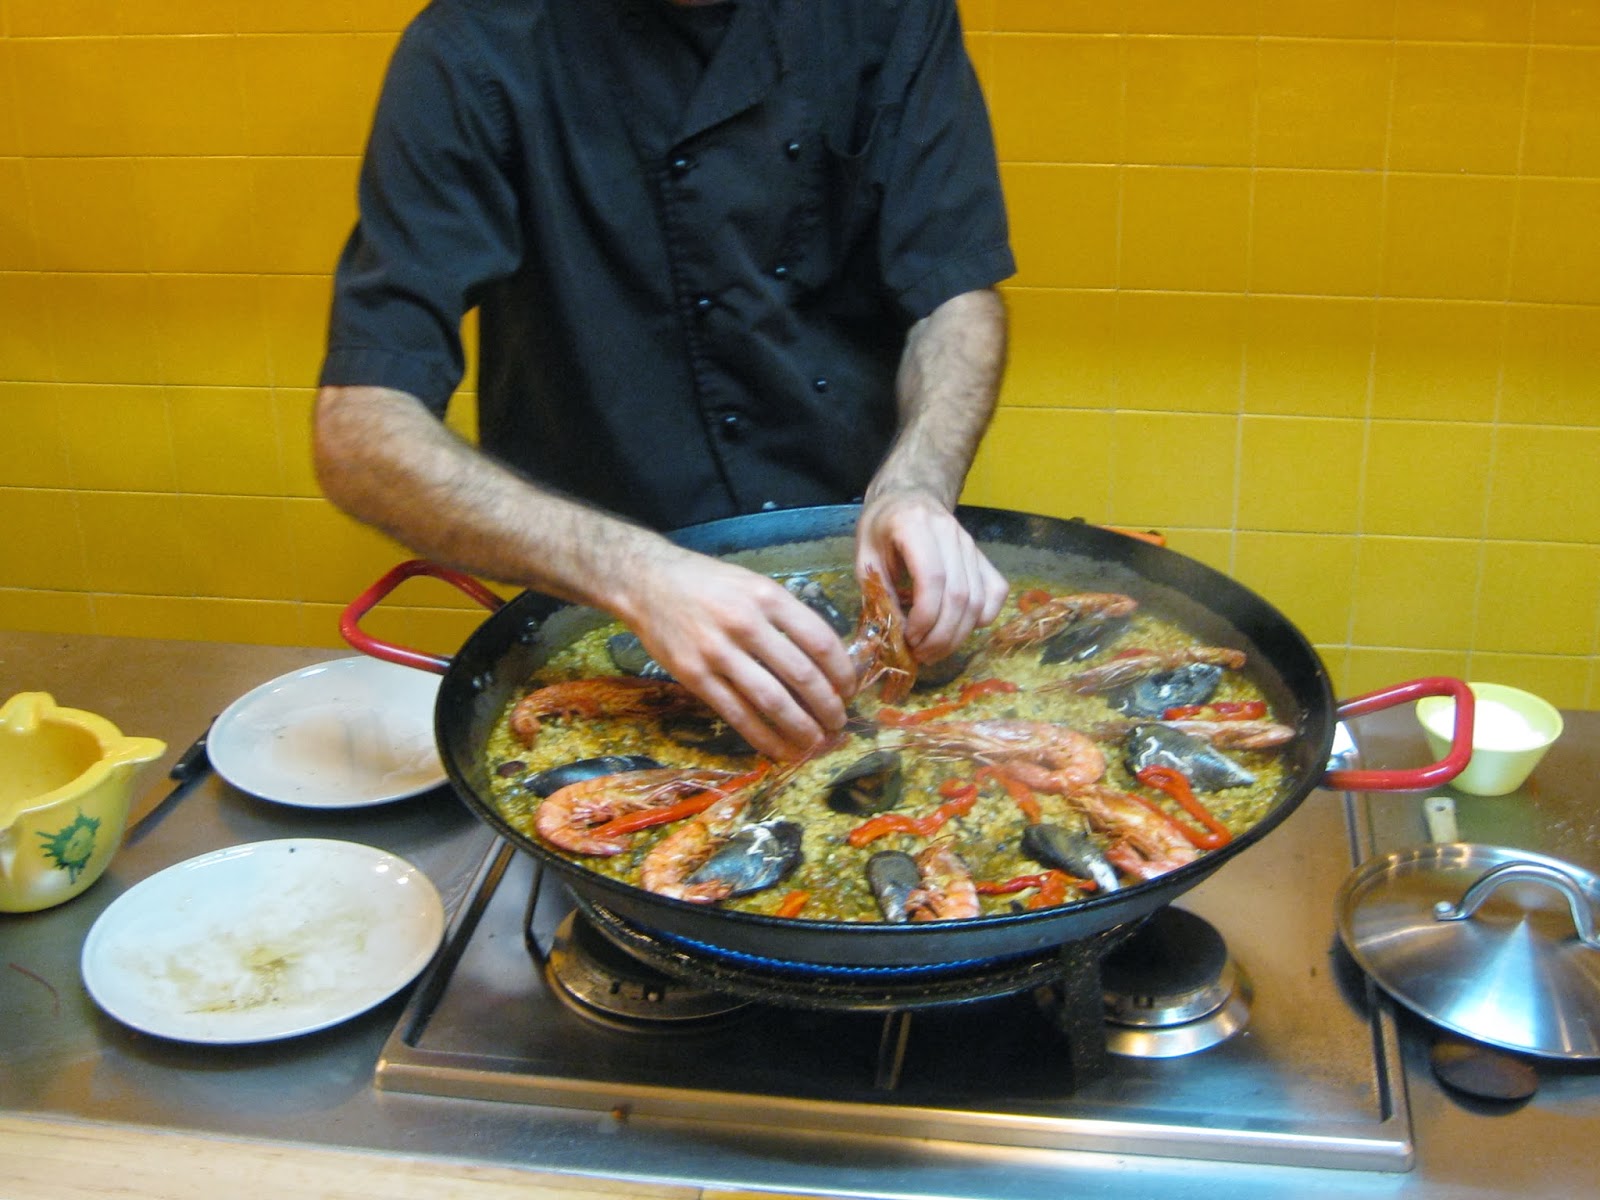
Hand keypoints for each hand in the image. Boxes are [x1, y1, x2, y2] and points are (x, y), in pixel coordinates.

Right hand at [617, 549, 856, 761]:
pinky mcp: (694, 676)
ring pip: (772, 701)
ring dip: (801, 728)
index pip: (820, 641)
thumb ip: (786, 616)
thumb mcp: (753, 584)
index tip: (851, 690)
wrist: (647, 581)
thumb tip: (825, 660)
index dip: (842, 672)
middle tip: (839, 724)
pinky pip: (737, 715)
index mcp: (768, 597)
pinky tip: (781, 749)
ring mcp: (717, 652)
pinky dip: (764, 737)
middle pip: (801, 675)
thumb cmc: (708, 583)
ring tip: (817, 743)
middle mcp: (745, 624)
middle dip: (828, 707)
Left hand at [855, 489, 1007, 663]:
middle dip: (941, 636)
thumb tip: (896, 634)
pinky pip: (995, 593)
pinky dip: (982, 619)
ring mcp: (972, 545)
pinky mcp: (983, 557)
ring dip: (958, 635)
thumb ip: (878, 591)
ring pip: (978, 600)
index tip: (909, 639)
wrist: (910, 496)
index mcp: (914, 526)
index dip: (925, 617)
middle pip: (960, 595)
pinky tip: (959, 629)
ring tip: (933, 650)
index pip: (933, 578)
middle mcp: (950, 533)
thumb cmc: (882, 527)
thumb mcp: (865, 555)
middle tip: (920, 654)